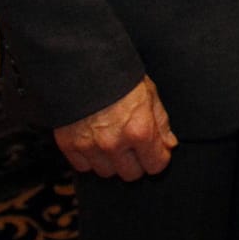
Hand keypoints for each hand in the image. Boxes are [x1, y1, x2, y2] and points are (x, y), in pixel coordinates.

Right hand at [53, 76, 177, 179]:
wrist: (81, 64)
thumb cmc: (119, 76)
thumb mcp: (149, 93)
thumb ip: (161, 122)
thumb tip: (169, 144)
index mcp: (140, 130)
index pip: (156, 165)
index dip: (158, 158)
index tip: (155, 151)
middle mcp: (115, 144)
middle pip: (131, 174)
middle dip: (136, 162)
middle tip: (133, 146)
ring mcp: (90, 147)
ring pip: (107, 173)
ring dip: (112, 162)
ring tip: (112, 140)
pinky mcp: (69, 145)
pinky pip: (84, 166)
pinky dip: (90, 158)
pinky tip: (94, 141)